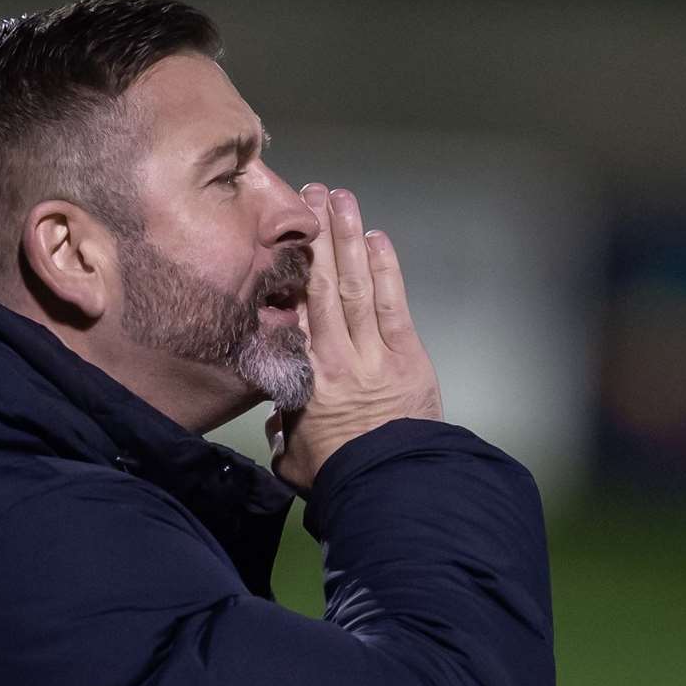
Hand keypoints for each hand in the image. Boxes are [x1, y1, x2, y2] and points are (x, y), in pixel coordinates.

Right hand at [268, 185, 442, 492]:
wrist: (391, 489)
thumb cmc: (338, 477)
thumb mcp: (293, 458)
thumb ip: (283, 431)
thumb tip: (279, 420)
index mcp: (303, 379)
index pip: (290, 317)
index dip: (284, 275)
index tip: (276, 242)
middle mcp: (335, 356)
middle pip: (323, 286)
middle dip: (315, 239)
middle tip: (307, 196)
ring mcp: (375, 353)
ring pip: (357, 285)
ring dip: (349, 239)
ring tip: (339, 198)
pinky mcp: (409, 356)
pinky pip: (393, 304)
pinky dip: (386, 269)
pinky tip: (376, 238)